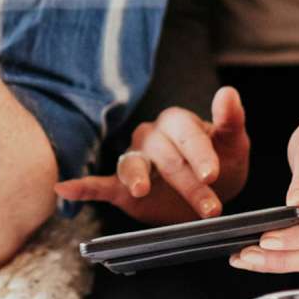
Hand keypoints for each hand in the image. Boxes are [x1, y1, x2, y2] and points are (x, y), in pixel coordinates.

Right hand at [52, 87, 248, 222]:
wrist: (211, 192)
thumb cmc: (222, 161)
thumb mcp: (233, 143)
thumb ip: (230, 119)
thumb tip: (229, 92)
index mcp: (177, 122)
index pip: (184, 132)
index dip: (198, 152)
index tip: (212, 174)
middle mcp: (152, 137)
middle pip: (164, 154)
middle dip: (187, 182)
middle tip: (210, 207)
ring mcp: (135, 159)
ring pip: (132, 165)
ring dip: (137, 178)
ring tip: (141, 191)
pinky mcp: (122, 186)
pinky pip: (100, 183)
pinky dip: (82, 186)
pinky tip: (64, 188)